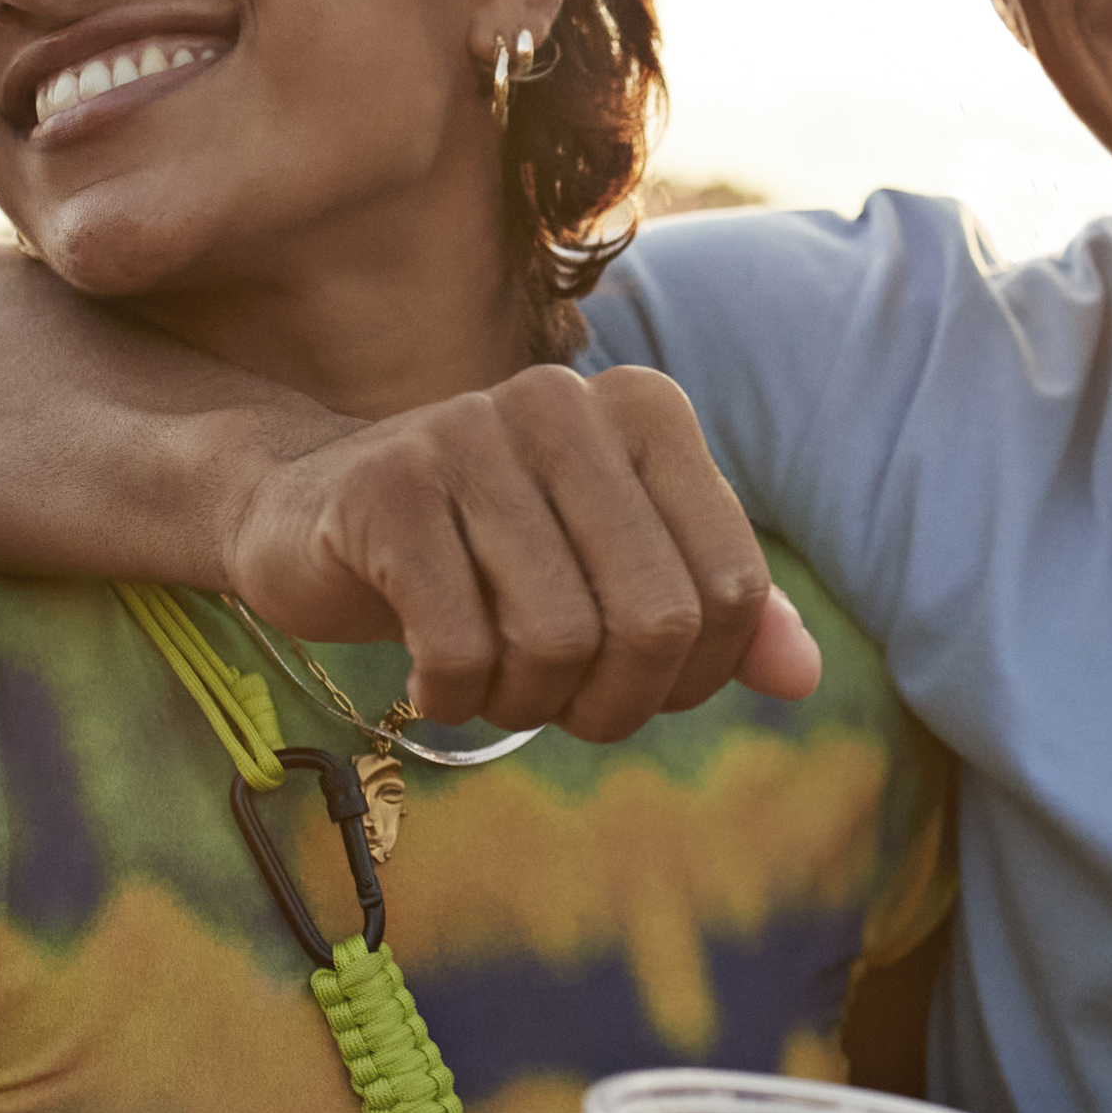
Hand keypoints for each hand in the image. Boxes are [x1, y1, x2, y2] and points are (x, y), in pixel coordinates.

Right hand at [225, 365, 822, 739]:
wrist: (308, 514)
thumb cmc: (487, 554)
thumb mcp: (615, 574)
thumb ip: (718, 617)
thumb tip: (802, 679)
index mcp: (647, 410)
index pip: (731, 589)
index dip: (693, 677)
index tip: (632, 684)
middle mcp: (565, 403)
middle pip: (654, 621)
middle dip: (613, 703)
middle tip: (559, 708)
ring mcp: (469, 434)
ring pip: (557, 639)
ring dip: (525, 703)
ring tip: (490, 685)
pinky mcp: (386, 489)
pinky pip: (459, 647)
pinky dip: (450, 697)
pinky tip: (428, 680)